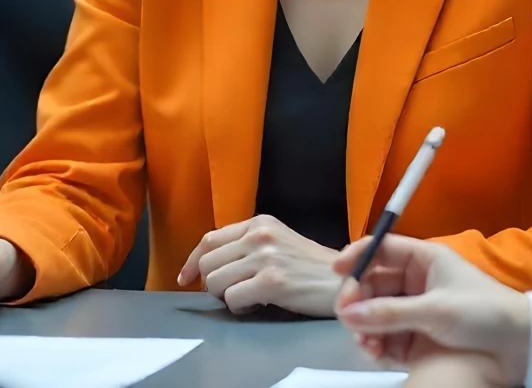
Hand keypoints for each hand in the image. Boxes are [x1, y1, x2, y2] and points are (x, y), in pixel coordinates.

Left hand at [177, 214, 342, 315]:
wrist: (347, 281)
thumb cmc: (312, 268)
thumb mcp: (279, 242)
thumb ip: (247, 246)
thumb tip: (207, 264)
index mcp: (260, 223)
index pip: (209, 239)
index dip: (192, 261)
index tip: (184, 278)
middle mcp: (259, 235)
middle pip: (207, 263)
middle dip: (213, 283)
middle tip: (234, 292)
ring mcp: (265, 258)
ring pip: (214, 282)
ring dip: (227, 296)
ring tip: (250, 297)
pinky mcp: (271, 281)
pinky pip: (232, 299)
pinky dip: (240, 307)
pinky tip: (259, 304)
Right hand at [332, 235, 531, 385]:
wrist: (521, 345)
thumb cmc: (484, 314)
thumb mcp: (436, 310)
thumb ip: (390, 313)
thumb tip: (349, 314)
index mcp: (424, 259)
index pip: (381, 249)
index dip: (356, 256)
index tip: (336, 272)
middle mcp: (417, 280)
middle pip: (373, 283)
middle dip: (357, 301)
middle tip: (347, 319)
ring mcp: (417, 308)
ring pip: (377, 311)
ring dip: (365, 326)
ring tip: (366, 345)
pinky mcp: (419, 334)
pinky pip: (388, 334)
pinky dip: (378, 343)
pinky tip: (376, 353)